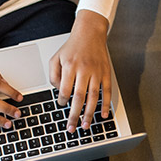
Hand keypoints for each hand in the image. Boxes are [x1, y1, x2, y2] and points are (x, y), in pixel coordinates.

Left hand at [49, 10, 111, 132]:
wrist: (90, 33)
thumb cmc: (72, 47)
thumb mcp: (56, 57)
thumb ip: (53, 75)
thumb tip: (59, 92)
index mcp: (70, 66)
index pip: (65, 89)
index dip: (62, 100)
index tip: (61, 104)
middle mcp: (84, 70)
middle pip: (79, 97)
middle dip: (74, 114)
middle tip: (72, 127)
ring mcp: (96, 72)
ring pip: (93, 97)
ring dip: (89, 113)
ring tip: (85, 125)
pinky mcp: (106, 73)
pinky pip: (107, 91)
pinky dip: (106, 104)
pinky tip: (103, 115)